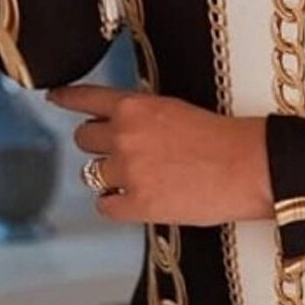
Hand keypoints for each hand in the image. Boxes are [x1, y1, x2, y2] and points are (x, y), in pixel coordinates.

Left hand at [44, 83, 274, 226]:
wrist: (250, 167)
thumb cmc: (224, 138)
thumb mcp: (177, 110)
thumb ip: (143, 117)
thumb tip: (123, 130)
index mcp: (135, 107)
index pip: (88, 98)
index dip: (67, 98)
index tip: (55, 98)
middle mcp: (124, 136)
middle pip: (83, 139)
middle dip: (99, 146)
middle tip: (122, 154)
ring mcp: (128, 172)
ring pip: (92, 175)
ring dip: (112, 177)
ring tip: (142, 179)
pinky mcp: (138, 205)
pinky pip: (106, 206)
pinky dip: (117, 205)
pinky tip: (136, 202)